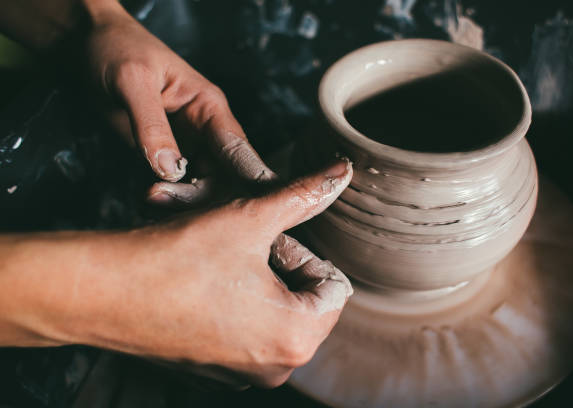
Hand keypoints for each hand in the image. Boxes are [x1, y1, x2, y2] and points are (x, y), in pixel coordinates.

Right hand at [48, 159, 352, 387]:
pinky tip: (210, 279)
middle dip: (284, 265)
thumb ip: (304, 195)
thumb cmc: (175, 259)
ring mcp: (247, 373)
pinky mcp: (221, 370)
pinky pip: (251, 328)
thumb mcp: (250, 219)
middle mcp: (278, 368)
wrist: (103, 294)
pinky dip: (242, 300)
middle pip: (308, 300)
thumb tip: (342, 172)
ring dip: (262, 278)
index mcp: (297, 338)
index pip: (335, 286)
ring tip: (225, 258)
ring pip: (279, 311)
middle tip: (245, 244)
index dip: (303, 252)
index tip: (265, 239)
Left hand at [81, 3, 272, 192]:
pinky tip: (150, 204)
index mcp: (209, 108)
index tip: (255, 208)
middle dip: (200, 196)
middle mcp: (205, 131)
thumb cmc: (116, 49)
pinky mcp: (164, 157)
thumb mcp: (131, 81)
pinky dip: (167, 200)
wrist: (86, 45)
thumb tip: (171, 170)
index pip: (238, 150)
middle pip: (222, 177)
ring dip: (181, 201)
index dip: (252, 181)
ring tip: (149, 198)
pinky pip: (175, 187)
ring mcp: (186, 146)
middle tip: (159, 197)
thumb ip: (151, 125)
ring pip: (201, 187)